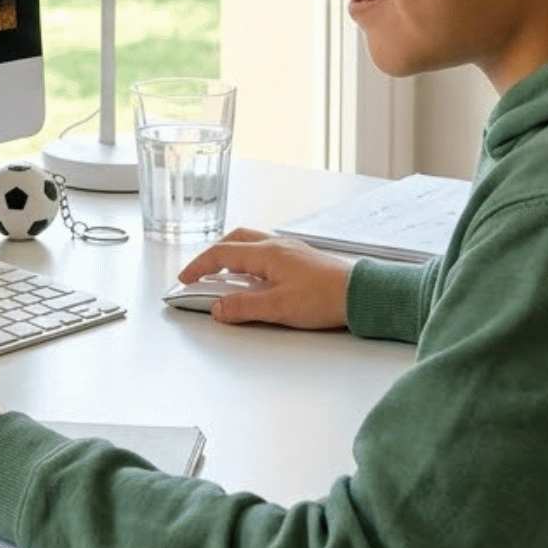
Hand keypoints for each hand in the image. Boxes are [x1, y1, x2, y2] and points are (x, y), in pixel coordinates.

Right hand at [178, 228, 354, 328]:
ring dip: (232, 255)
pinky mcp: (301, 259)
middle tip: (201, 273)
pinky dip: (250, 260)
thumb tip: (217, 307)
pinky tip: (255, 278)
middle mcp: (277, 246)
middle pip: (235, 240)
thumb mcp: (278, 307)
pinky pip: (266, 251)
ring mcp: (290, 250)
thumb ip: (243, 307)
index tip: (185, 279)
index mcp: (267, 253)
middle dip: (213, 255)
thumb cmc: (325, 298)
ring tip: (224, 275)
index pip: (222, 254)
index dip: (200, 266)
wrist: (362, 294)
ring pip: (251, 244)